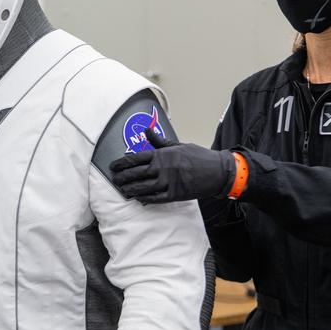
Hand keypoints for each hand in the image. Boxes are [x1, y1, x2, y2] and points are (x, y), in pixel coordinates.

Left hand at [110, 128, 236, 203]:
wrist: (217, 171)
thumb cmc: (198, 156)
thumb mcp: (179, 145)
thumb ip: (160, 141)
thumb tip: (146, 130)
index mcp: (163, 154)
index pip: (136, 158)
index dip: (122, 163)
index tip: (113, 166)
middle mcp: (164, 167)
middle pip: (137, 173)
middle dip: (123, 177)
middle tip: (114, 180)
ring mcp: (169, 182)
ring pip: (144, 187)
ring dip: (131, 189)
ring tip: (122, 190)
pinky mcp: (175, 194)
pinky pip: (156, 198)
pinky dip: (145, 199)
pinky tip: (138, 199)